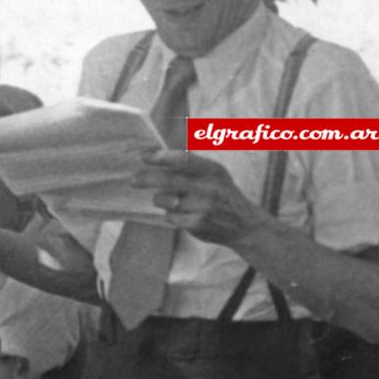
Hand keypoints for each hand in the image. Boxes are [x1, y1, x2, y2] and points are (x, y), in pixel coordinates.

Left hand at [132, 151, 270, 245]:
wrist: (245, 225)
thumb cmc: (223, 194)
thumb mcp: (215, 174)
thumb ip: (190, 164)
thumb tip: (156, 153)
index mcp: (212, 170)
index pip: (183, 160)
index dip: (161, 157)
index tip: (143, 156)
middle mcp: (210, 187)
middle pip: (169, 180)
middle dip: (147, 179)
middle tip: (133, 180)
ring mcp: (204, 206)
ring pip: (166, 200)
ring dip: (160, 199)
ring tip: (168, 199)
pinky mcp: (198, 224)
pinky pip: (171, 217)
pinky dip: (170, 215)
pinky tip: (179, 214)